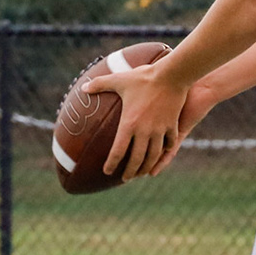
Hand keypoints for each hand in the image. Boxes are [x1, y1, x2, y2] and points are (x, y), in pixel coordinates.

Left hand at [86, 61, 189, 180]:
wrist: (171, 75)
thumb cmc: (143, 77)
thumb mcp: (119, 79)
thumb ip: (100, 84)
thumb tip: (83, 87)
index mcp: (129, 124)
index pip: (118, 151)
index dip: (111, 164)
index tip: (107, 171)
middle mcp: (144, 131)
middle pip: (136, 159)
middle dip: (130, 172)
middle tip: (125, 179)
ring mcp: (159, 130)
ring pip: (153, 156)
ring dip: (147, 167)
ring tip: (142, 173)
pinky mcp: (172, 126)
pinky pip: (169, 144)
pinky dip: (165, 153)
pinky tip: (161, 156)